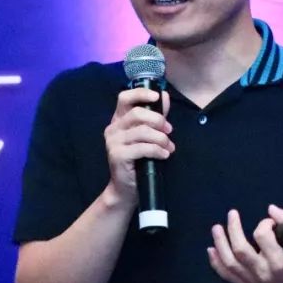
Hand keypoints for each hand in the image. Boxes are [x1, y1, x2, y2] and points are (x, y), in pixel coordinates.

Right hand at [103, 87, 171, 206]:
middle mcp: (113, 128)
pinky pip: (143, 148)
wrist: (127, 188)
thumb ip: (155, 116)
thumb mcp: (148, 135)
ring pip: (143, 131)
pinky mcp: (118, 155)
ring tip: (169, 147)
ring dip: (161, 139)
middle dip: (158, 120)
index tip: (157, 97)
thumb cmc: (139, 160)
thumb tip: (164, 96)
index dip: (141, 94)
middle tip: (169, 130)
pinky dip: (157, 150)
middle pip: (137, 114)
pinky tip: (164, 155)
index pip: (124, 98)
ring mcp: (113, 142)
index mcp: (118, 120)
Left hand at [207, 205, 282, 282]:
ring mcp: (252, 281)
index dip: (264, 224)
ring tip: (216, 228)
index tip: (269, 222)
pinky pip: (227, 275)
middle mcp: (263, 272)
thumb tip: (271, 209)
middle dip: (233, 230)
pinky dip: (216, 262)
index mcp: (279, 261)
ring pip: (230, 263)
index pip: (263, 237)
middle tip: (232, 214)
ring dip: (220, 244)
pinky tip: (211, 249)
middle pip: (240, 250)